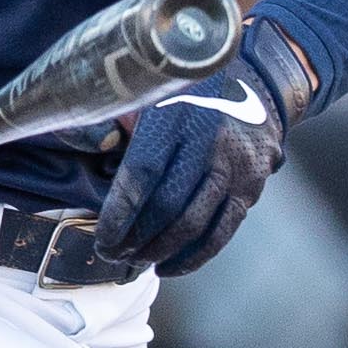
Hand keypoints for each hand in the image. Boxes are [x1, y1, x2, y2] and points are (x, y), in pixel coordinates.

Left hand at [92, 18, 312, 279]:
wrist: (260, 80)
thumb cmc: (190, 89)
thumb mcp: (154, 91)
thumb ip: (123, 121)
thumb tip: (86, 149)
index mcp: (178, 115)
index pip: (143, 174)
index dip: (119, 213)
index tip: (101, 237)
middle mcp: (210, 142)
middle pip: (167, 206)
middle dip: (135, 239)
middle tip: (110, 254)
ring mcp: (236, 167)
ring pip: (195, 225)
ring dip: (160, 251)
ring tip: (135, 262)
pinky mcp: (252, 186)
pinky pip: (221, 231)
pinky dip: (194, 256)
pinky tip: (169, 266)